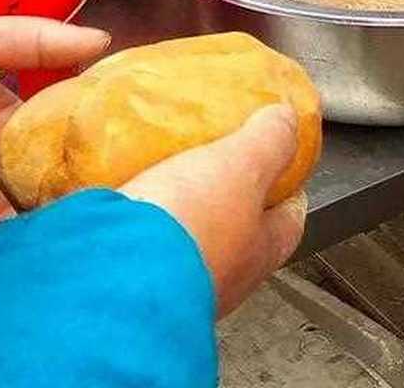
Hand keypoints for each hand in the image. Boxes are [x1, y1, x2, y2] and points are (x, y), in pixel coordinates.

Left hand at [0, 16, 110, 258]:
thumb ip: (39, 41)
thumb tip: (104, 40)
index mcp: (11, 130)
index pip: (63, 155)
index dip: (94, 165)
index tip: (131, 173)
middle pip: (45, 203)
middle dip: (73, 214)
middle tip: (110, 221)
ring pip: (14, 237)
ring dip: (37, 244)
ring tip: (70, 245)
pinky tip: (17, 261)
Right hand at [123, 105, 308, 317]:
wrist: (115, 277)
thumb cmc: (190, 229)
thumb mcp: (242, 166)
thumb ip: (268, 142)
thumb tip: (288, 120)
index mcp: (257, 253)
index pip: (288, 222)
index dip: (289, 192)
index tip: (286, 170)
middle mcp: (218, 278)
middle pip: (232, 236)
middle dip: (224, 205)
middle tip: (212, 168)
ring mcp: (170, 283)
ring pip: (179, 242)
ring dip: (172, 215)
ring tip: (155, 176)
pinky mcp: (126, 279)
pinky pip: (132, 243)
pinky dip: (128, 221)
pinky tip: (115, 195)